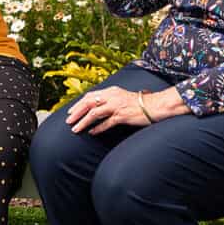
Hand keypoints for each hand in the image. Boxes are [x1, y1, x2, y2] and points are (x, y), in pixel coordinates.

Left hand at [66, 86, 189, 134]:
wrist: (156, 106)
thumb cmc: (139, 103)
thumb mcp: (122, 97)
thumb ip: (110, 100)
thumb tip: (98, 107)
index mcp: (111, 91)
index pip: (90, 96)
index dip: (78, 104)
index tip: (71, 111)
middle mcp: (112, 96)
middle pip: (88, 103)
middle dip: (76, 112)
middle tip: (68, 121)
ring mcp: (116, 106)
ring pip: (94, 113)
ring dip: (83, 122)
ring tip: (75, 129)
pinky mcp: (122, 116)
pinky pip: (106, 123)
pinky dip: (97, 128)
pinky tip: (91, 133)